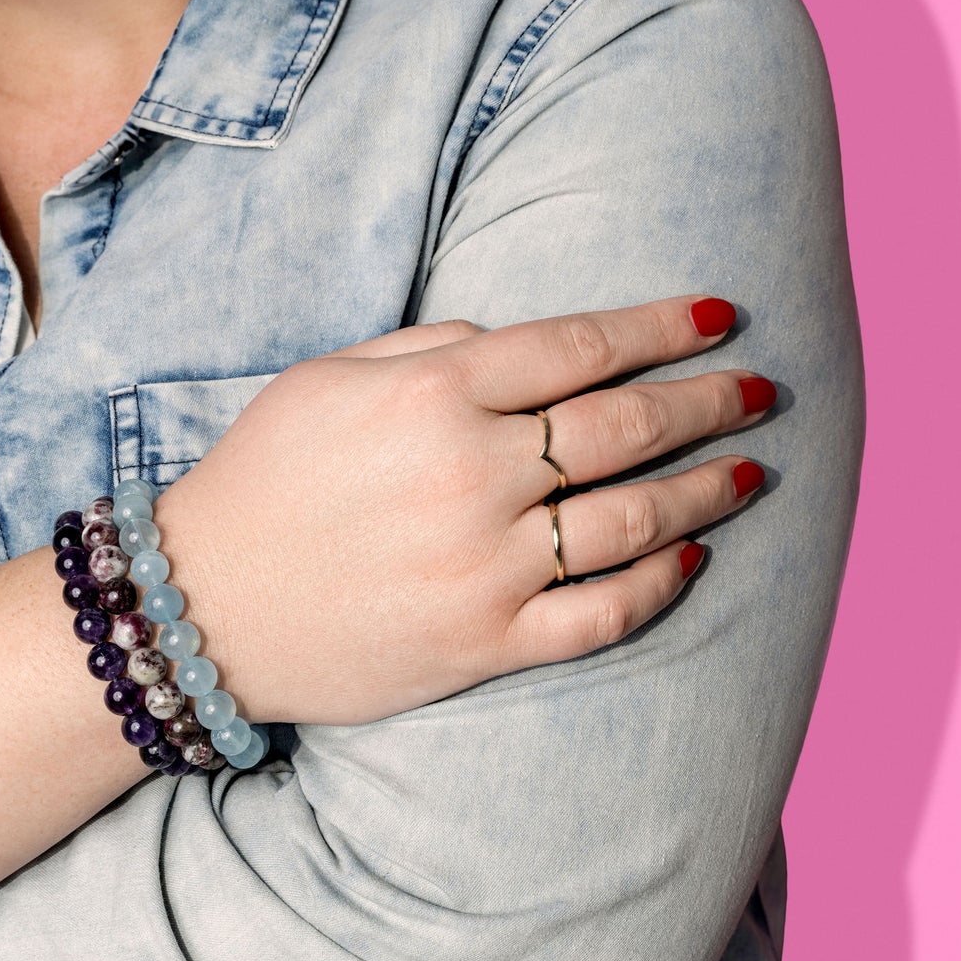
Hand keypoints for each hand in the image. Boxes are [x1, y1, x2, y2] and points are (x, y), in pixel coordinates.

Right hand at [154, 296, 771, 725]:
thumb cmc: (260, 482)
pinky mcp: (482, 644)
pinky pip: (599, 615)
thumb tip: (516, 344)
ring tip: (749, 471)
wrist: (199, 609)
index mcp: (434, 398)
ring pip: (631, 521)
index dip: (665, 327)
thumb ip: (428, 350)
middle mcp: (472, 477)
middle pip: (627, 427)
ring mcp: (483, 569)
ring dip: (704, 489)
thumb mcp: (326, 380)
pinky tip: (690, 560)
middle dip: (708, 400)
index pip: (584, 347)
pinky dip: (656, 585)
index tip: (722, 315)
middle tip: (761, 389)